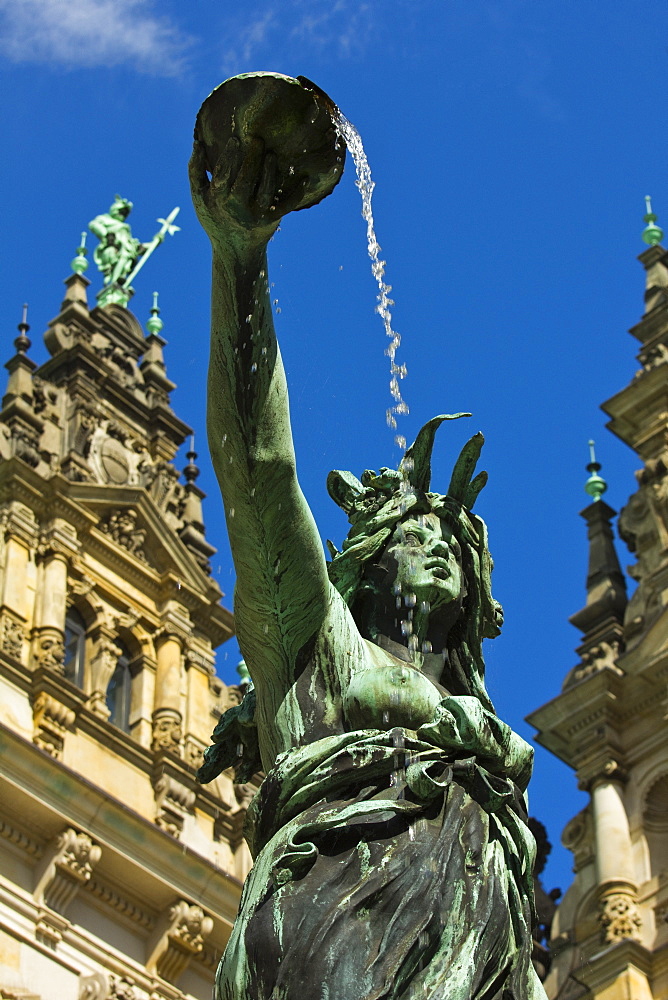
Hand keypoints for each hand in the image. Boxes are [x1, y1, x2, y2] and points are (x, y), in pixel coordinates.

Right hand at [189, 135, 314, 241]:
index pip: (223, 174)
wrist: (235, 250)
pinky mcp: (272, 220)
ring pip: (265, 191)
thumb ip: (195, 171)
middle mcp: (237, 207)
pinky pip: (286, 205)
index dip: (229, 156)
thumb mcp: (199, 197)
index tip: (236, 139)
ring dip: (270, 172)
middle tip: (257, 139)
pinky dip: (297, 193)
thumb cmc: (216, 216)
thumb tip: (197, 142)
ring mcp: (256, 214)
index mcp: (219, 198)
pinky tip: (304, 178)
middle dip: (251, 158)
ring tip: (272, 155)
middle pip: (245, 180)